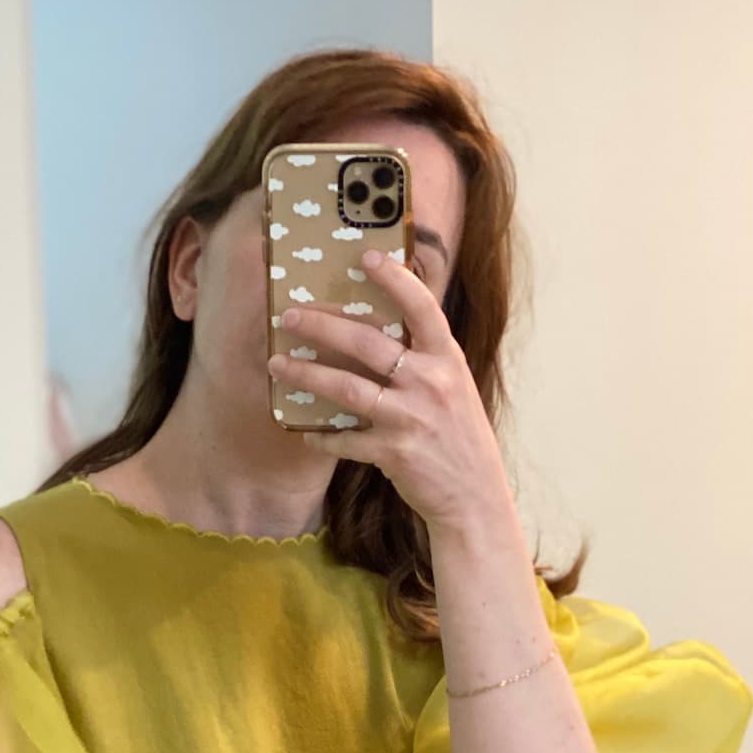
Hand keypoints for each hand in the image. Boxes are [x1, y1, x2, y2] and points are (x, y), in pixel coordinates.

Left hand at [265, 247, 511, 530]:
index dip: (395, 278)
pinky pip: (346, 440)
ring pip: (348, 389)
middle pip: (367, 344)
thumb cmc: (458, 437)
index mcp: (446, 360)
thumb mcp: (453, 388)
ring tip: (277, 364)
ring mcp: (411, 418)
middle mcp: (430, 383)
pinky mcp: (395, 453)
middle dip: (322, 326)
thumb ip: (424, 360)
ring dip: (306, 374)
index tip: (365, 256)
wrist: (475, 496)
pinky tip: (304, 431)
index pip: (422, 307)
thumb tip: (376, 333)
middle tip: (288, 316)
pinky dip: (322, 436)